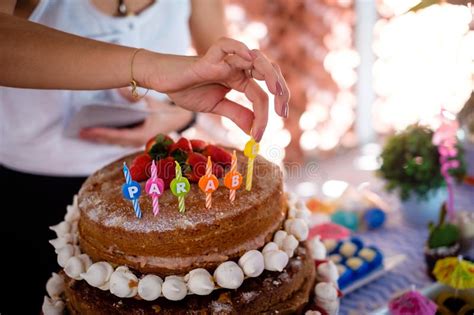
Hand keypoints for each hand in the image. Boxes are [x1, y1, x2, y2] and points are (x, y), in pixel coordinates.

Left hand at [79, 96, 193, 146]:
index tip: (87, 130)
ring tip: (83, 132)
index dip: (102, 133)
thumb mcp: (150, 101)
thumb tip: (119, 89)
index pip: (119, 136)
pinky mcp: (134, 139)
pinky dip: (106, 136)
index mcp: (143, 134)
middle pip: (113, 141)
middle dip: (96, 137)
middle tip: (79, 132)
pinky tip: (94, 132)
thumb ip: (135, 97)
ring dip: (99, 138)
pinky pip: (117, 140)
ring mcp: (136, 141)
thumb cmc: (164, 110)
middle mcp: (138, 141)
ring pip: (114, 142)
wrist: (178, 118)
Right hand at [139, 38, 289, 140]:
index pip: (262, 94)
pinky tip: (248, 60)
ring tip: (275, 93)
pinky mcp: (208, 57)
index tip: (259, 136)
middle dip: (281, 92)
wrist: (163, 81)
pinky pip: (226, 46)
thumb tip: (254, 131)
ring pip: (256, 59)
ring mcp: (225, 61)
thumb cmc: (188, 90)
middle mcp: (237, 67)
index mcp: (241, 79)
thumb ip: (237, 114)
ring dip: (270, 74)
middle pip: (269, 72)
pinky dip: (239, 49)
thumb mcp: (216, 107)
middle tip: (282, 114)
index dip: (265, 115)